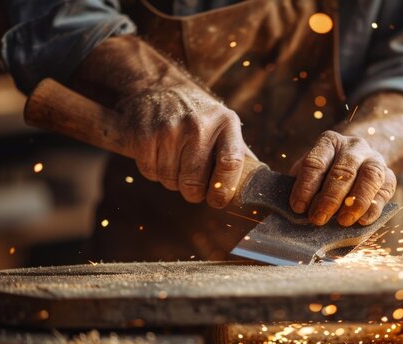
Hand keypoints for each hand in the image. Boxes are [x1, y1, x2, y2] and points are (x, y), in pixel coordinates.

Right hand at [71, 35, 247, 207]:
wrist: (159, 85)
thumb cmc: (198, 114)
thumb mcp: (224, 124)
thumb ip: (240, 153)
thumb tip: (259, 184)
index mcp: (225, 123)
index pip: (230, 163)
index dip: (223, 189)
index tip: (217, 200)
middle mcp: (198, 125)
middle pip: (193, 182)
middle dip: (192, 191)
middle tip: (192, 184)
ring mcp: (169, 130)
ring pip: (169, 180)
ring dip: (171, 180)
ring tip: (174, 160)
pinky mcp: (143, 135)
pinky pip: (149, 172)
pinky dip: (153, 171)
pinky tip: (158, 154)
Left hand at [289, 131, 396, 226]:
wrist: (358, 161)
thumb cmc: (326, 171)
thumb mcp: (310, 172)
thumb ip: (302, 185)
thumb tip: (295, 212)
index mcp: (329, 142)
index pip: (316, 162)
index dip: (306, 186)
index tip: (298, 207)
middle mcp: (354, 146)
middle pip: (344, 170)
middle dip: (330, 197)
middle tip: (318, 218)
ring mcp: (375, 159)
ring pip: (369, 177)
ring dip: (356, 201)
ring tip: (343, 221)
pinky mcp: (390, 175)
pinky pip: (386, 190)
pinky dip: (374, 207)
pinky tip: (363, 221)